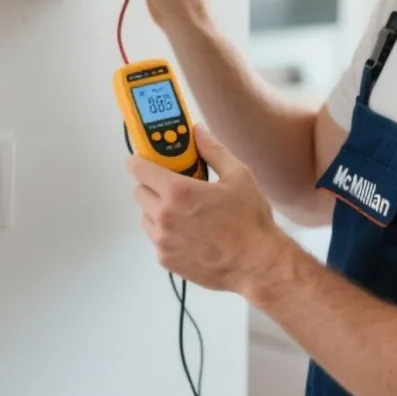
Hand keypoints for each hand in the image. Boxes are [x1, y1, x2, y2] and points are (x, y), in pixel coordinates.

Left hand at [125, 125, 289, 295]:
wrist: (257, 264)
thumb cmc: (250, 220)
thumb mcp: (238, 176)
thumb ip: (213, 150)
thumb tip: (198, 131)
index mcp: (178, 192)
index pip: (139, 169)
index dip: (139, 161)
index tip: (143, 160)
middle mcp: (164, 216)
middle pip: (139, 192)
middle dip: (152, 185)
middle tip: (174, 185)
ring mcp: (163, 240)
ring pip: (145, 216)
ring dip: (157, 209)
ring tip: (183, 210)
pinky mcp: (166, 259)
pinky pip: (156, 238)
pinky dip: (165, 232)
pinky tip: (189, 231)